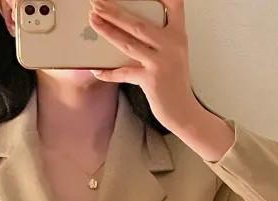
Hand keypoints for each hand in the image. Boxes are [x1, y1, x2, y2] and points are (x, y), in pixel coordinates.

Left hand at [87, 0, 229, 153]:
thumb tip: (129, 24)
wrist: (184, 112)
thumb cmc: (175, 82)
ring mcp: (161, 62)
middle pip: (138, 22)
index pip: (174, 3)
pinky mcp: (152, 81)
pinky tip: (96, 68)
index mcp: (177, 34)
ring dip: (107, 31)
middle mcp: (171, 45)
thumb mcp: (174, 53)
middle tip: (97, 2)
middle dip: (114, 11)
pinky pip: (124, 73)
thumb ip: (159, 36)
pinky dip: (109, 72)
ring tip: (93, 20)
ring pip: (129, 42)